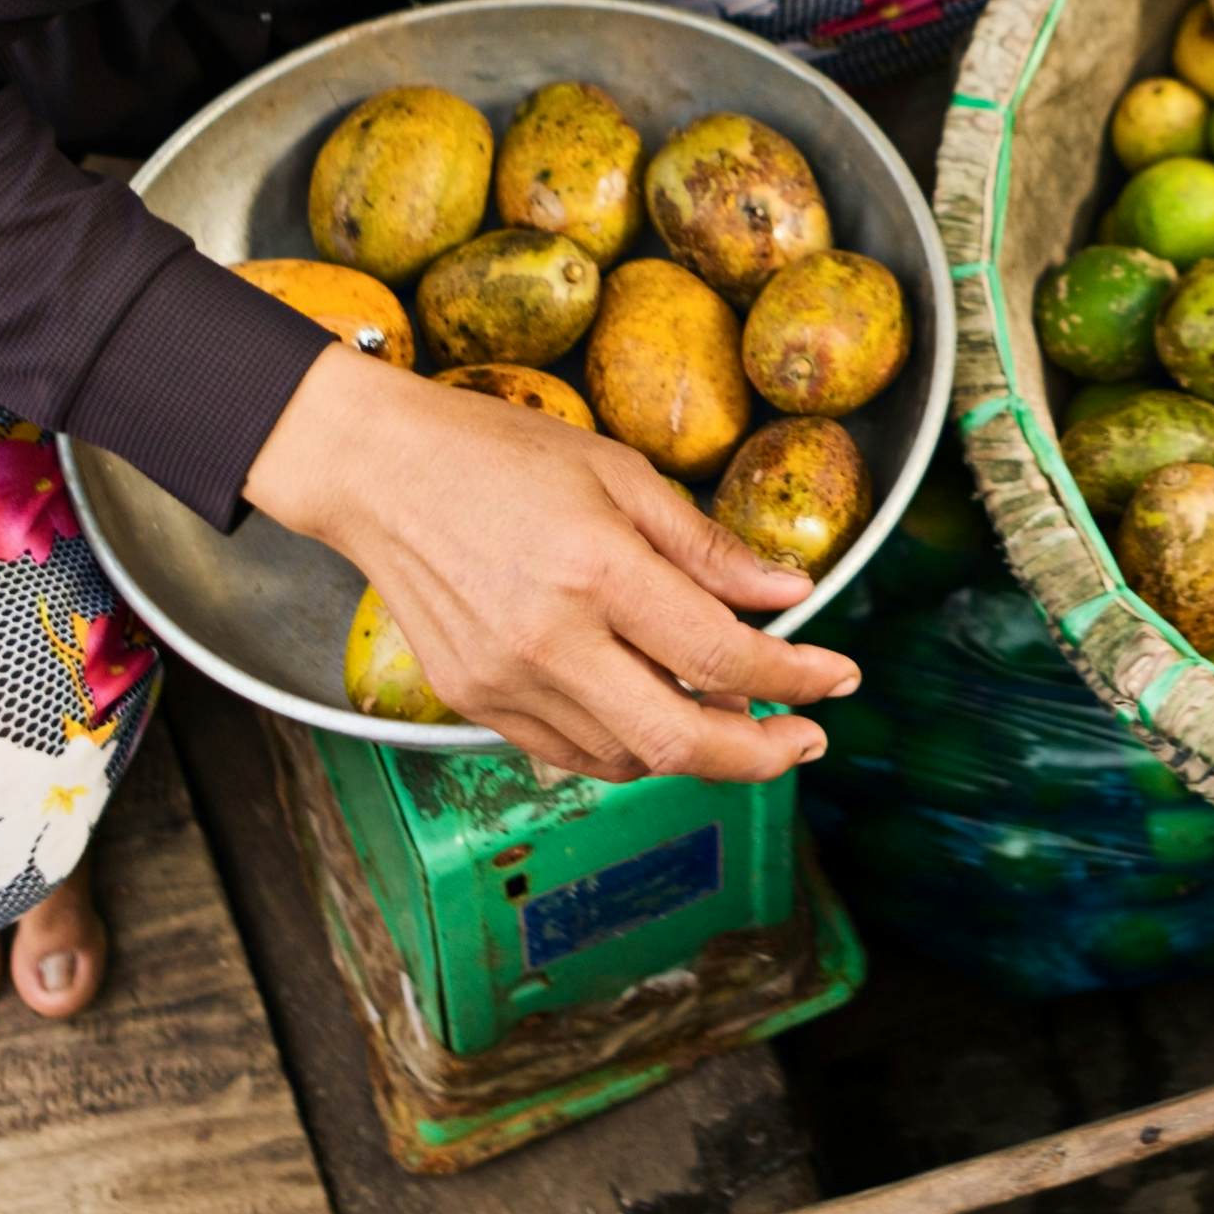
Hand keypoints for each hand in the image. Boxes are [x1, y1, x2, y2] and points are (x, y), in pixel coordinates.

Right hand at [239, 343, 856, 781]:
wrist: (375, 471)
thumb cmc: (497, 454)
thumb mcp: (619, 474)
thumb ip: (706, 548)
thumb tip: (789, 595)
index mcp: (596, 569)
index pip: (723, 655)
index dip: (796, 678)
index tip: (838, 677)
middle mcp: (550, 640)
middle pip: (680, 742)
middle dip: (761, 755)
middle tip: (806, 739)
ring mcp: (506, 682)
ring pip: (629, 758)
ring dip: (695, 748)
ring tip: (732, 714)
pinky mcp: (474, 703)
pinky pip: (572, 754)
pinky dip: (629, 747)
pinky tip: (657, 711)